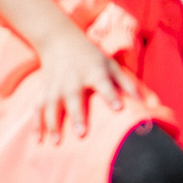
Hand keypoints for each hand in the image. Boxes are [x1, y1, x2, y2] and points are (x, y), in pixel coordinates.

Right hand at [24, 32, 147, 143]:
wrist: (58, 39)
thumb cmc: (90, 56)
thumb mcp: (110, 64)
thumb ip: (127, 83)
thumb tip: (146, 103)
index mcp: (93, 72)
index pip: (103, 84)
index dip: (111, 96)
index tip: (118, 109)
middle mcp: (73, 80)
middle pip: (74, 98)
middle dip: (77, 115)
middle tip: (81, 134)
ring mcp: (55, 86)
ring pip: (52, 106)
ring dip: (53, 124)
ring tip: (56, 142)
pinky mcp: (44, 91)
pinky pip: (38, 109)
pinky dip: (36, 124)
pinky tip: (38, 140)